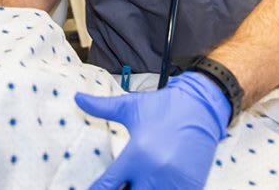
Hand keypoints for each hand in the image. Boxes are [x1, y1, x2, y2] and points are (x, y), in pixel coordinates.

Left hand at [75, 72, 229, 189]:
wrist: (201, 105)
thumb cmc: (163, 106)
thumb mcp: (130, 107)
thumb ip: (101, 107)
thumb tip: (77, 98)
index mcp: (136, 154)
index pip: (107, 185)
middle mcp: (154, 172)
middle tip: (119, 184)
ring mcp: (174, 182)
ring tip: (138, 182)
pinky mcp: (191, 185)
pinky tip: (155, 185)